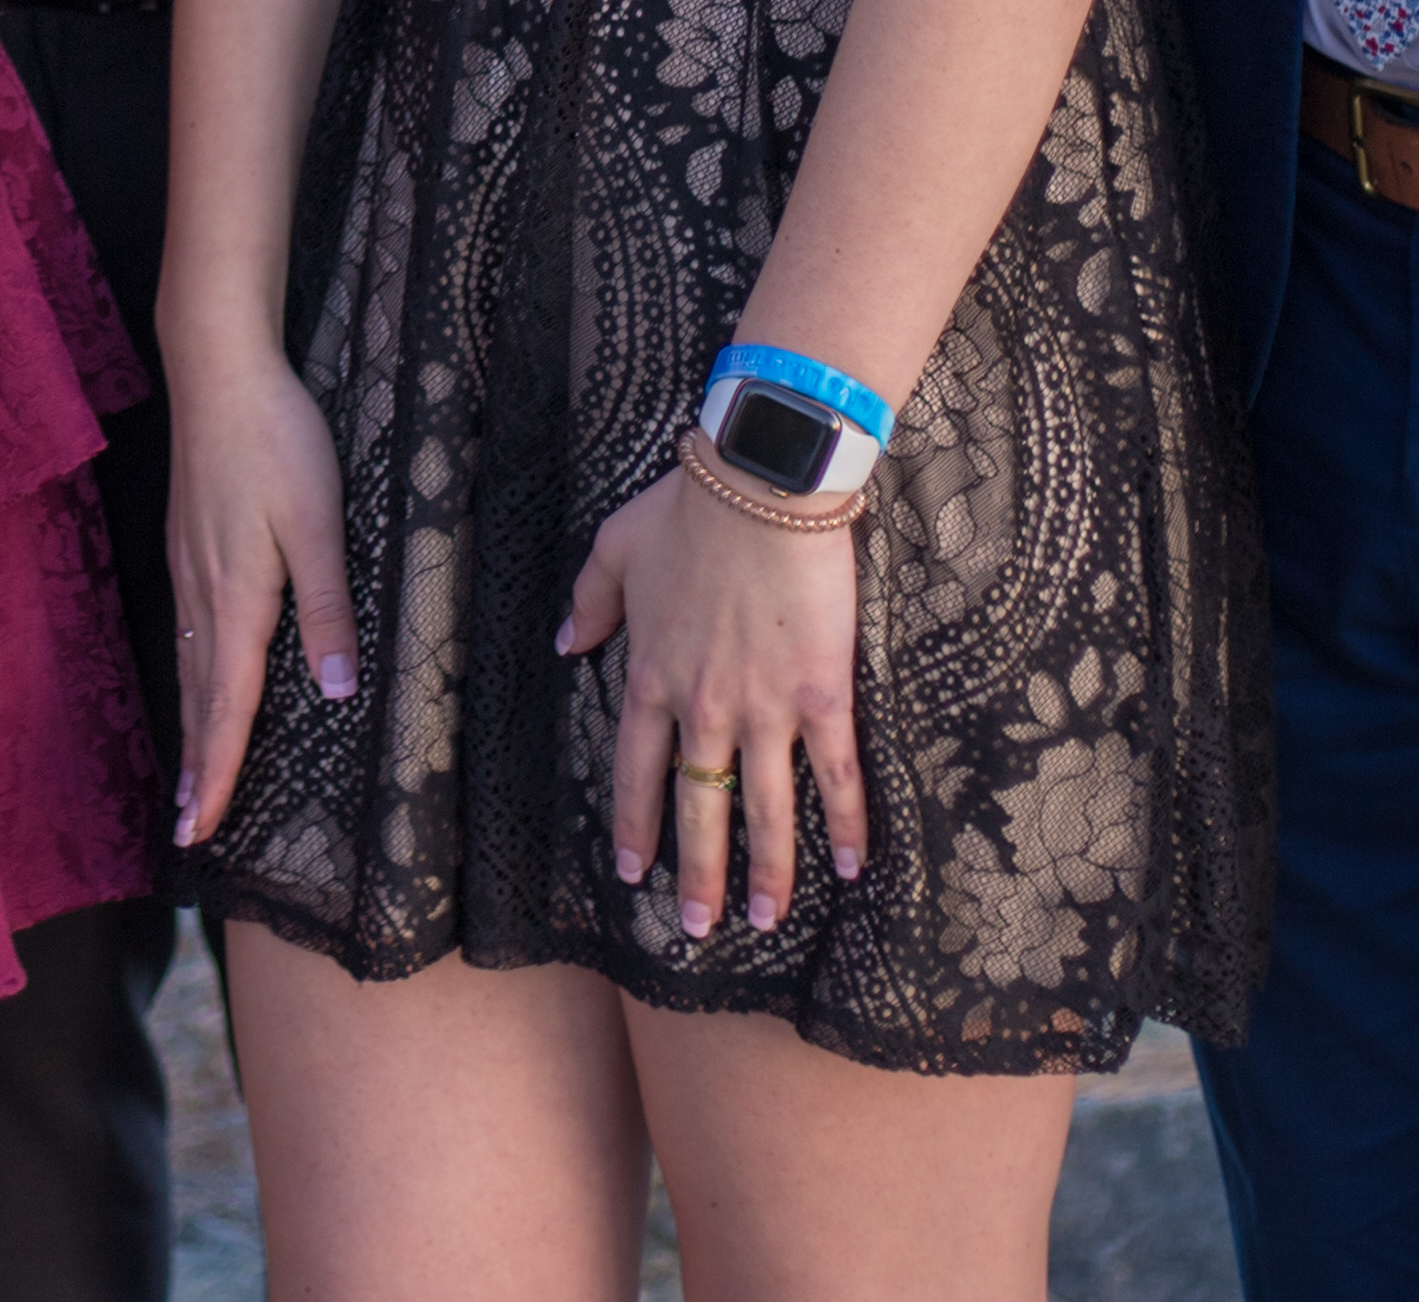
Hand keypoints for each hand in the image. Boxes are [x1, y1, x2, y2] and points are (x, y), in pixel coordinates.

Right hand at [166, 356, 359, 843]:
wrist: (218, 371)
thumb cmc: (276, 440)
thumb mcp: (319, 523)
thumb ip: (327, 608)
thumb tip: (335, 692)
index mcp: (238, 598)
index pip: (227, 706)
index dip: (220, 771)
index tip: (203, 830)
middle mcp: (203, 592)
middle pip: (199, 698)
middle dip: (197, 767)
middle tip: (189, 829)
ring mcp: (188, 567)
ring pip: (190, 666)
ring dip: (191, 727)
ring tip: (189, 776)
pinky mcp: (187, 543)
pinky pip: (187, 631)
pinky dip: (191, 678)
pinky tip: (197, 677)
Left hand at [566, 465, 864, 941]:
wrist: (761, 489)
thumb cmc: (688, 509)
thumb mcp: (613, 550)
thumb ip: (589, 604)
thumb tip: (564, 642)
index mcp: (650, 677)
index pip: (637, 771)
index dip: (636, 825)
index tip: (632, 874)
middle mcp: (704, 707)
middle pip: (700, 807)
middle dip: (697, 874)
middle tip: (696, 929)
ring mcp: (766, 707)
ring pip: (765, 807)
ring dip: (768, 871)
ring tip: (767, 922)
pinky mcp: (823, 695)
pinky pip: (837, 772)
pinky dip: (847, 822)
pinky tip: (854, 866)